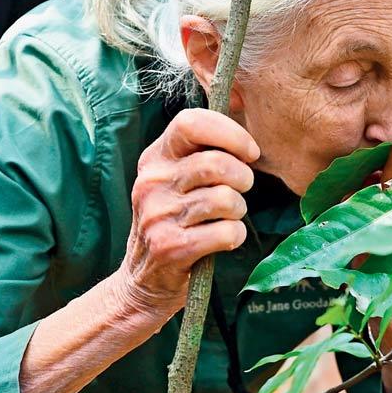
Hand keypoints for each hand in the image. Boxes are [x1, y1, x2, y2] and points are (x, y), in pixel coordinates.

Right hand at [118, 109, 258, 318]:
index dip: (229, 133)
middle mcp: (151, 182)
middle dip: (243, 178)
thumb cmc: (175, 224)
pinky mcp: (170, 247)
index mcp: (155, 158)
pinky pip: (226, 233)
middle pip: (216, 164)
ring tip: (225, 219)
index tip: (249, 151)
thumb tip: (243, 109)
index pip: (191, 122)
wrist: (143, 283)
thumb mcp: (177, 181)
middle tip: (240, 191)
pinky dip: (234, 237)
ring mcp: (157, 215)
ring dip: (238, 212)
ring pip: (226, 200)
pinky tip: (221, 241)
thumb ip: (203, 151)